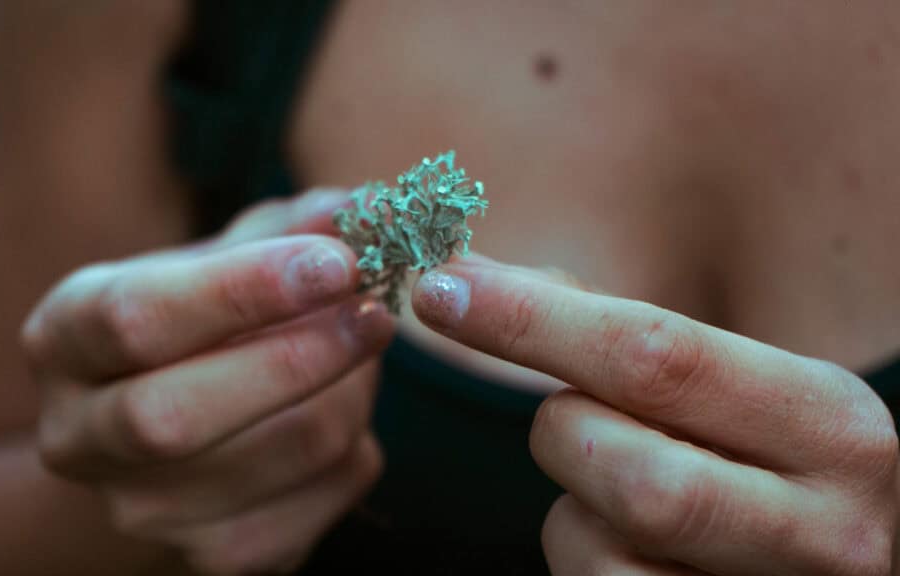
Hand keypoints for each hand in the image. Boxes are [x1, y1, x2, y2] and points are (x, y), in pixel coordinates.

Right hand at [21, 190, 394, 574]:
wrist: (167, 435)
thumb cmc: (196, 327)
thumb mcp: (222, 260)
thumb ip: (287, 230)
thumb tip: (363, 208)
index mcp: (65, 339)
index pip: (138, 318)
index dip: (245, 290)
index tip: (337, 261)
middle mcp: (79, 437)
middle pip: (177, 416)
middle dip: (301, 356)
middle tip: (376, 311)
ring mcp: (142, 512)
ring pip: (284, 452)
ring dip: (352, 391)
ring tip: (360, 349)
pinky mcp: (216, 557)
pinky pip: (328, 493)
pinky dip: (359, 443)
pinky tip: (342, 408)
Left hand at [411, 259, 897, 574]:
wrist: (861, 561)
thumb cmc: (780, 466)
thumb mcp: (750, 393)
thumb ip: (634, 340)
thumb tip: (482, 281)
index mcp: (829, 425)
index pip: (656, 357)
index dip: (530, 320)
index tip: (444, 286)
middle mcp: (825, 531)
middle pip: (625, 470)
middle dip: (564, 430)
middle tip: (578, 418)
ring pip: (596, 547)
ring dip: (573, 507)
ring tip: (628, 495)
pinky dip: (585, 558)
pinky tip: (638, 549)